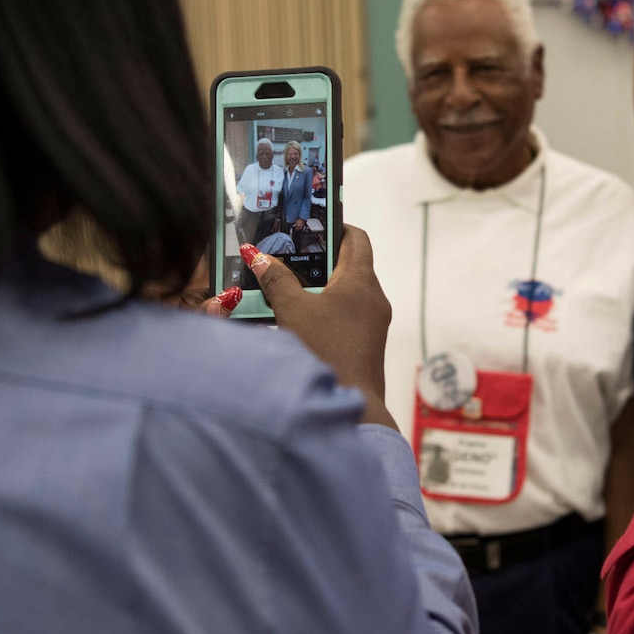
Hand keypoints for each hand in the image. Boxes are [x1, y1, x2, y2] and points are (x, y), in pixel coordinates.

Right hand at [245, 228, 395, 428]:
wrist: (350, 406)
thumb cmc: (324, 350)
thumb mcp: (292, 311)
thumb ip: (275, 280)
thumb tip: (258, 256)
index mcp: (362, 281)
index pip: (357, 238)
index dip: (336, 227)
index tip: (310, 227)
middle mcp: (375, 299)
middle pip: (351, 265)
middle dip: (321, 259)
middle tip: (290, 255)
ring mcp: (374, 323)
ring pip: (348, 292)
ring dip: (321, 286)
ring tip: (289, 285)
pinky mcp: (368, 344)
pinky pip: (349, 315)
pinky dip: (327, 309)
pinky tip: (301, 318)